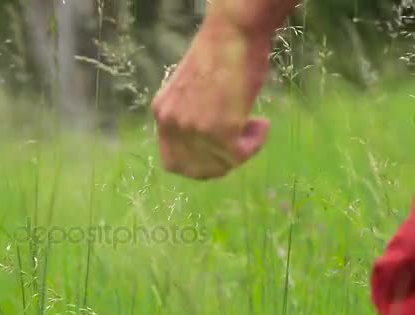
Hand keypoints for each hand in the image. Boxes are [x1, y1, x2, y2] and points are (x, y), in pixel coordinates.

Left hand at [152, 11, 274, 179]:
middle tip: (240, 146)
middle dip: (220, 165)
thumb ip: (191, 117)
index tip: (218, 153)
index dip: (197, 164)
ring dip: (242, 150)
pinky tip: (262, 124)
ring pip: (220, 165)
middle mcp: (171, 124)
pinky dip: (256, 143)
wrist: (234, 33)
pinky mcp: (219, 131)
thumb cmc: (221, 54)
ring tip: (255, 124)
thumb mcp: (192, 92)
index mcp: (162, 112)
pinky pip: (240, 155)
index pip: (172, 161)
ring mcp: (193, 130)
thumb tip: (210, 145)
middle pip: (194, 171)